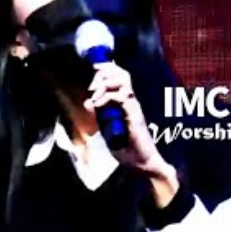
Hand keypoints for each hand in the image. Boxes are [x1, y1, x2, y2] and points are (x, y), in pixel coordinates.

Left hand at [84, 63, 177, 206]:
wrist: (143, 164)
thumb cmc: (128, 150)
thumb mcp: (108, 130)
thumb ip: (100, 116)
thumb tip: (87, 102)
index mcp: (126, 103)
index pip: (120, 77)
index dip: (107, 68)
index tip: (95, 67)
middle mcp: (132, 102)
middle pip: (122, 74)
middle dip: (105, 72)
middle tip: (92, 84)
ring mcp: (134, 108)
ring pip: (123, 81)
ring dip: (105, 83)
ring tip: (95, 93)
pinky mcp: (135, 115)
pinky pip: (121, 97)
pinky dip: (106, 98)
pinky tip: (98, 105)